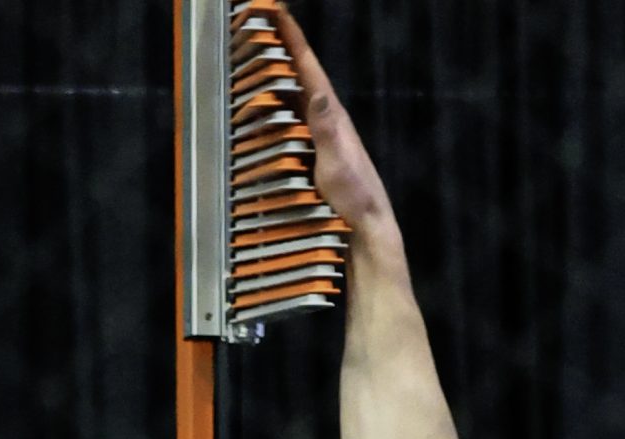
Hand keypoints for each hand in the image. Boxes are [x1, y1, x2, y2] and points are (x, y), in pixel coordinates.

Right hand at [268, 3, 395, 234]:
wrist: (366, 231)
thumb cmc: (354, 199)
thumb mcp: (338, 163)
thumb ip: (328, 129)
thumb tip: (319, 94)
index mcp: (334, 117)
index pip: (310, 70)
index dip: (295, 40)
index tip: (279, 11)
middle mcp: (328, 122)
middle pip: (302, 77)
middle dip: (283, 51)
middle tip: (263, 27)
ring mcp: (323, 138)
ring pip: (296, 98)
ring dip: (279, 78)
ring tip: (258, 58)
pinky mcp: (317, 154)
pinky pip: (293, 121)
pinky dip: (278, 107)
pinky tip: (267, 108)